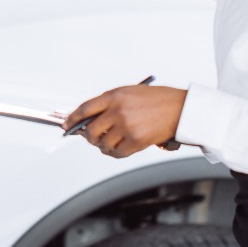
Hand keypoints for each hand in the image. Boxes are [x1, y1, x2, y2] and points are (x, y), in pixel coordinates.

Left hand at [61, 85, 187, 157]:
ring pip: (103, 143)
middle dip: (88, 136)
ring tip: (108, 143)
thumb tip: (89, 119)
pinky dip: (115, 153)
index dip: (73, 119)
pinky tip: (118, 148)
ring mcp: (127, 126)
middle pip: (91, 130)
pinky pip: (117, 152)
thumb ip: (109, 104)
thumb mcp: (129, 93)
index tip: (67, 125)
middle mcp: (118, 111)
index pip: (85, 109)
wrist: (181, 109)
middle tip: (91, 138)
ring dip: (103, 146)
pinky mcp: (137, 141)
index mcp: (114, 96)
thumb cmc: (156, 100)